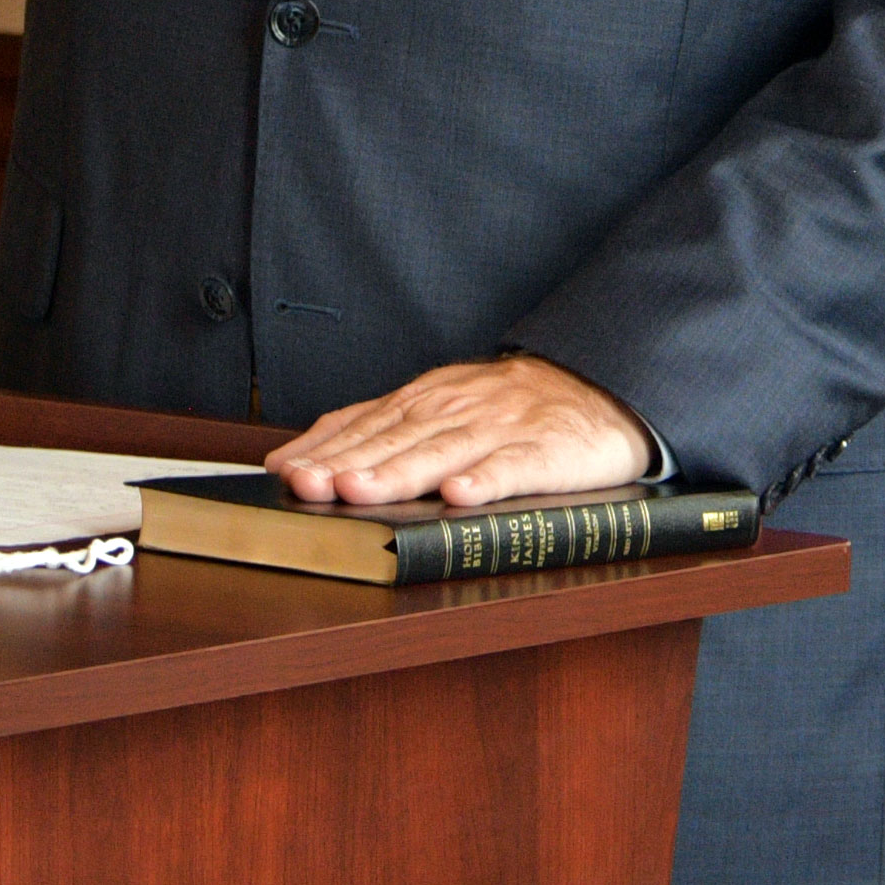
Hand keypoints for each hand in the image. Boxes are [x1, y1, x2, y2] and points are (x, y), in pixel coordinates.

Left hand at [268, 355, 652, 509]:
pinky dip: (485, 480)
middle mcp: (456, 410)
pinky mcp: (545, 451)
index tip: (285, 473)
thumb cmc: (506, 407)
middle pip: (395, 440)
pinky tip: (459, 497)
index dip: (326, 450)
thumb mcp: (437, 406)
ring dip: (398, 472)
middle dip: (348, 463)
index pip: (366, 425)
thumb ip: (369, 429)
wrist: (599, 386)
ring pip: (442, 453)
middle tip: (307, 484)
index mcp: (426, 401)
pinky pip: (512, 467)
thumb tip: (293, 459)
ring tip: (359, 492)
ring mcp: (500, 429)